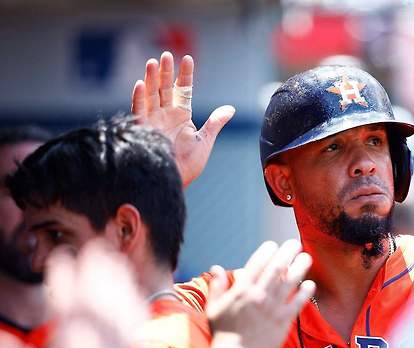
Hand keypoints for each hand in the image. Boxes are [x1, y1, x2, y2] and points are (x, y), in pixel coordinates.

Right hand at [44, 241, 146, 347]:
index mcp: (67, 341)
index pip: (64, 298)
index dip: (62, 275)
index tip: (60, 258)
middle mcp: (96, 336)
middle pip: (96, 291)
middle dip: (94, 264)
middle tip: (93, 243)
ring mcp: (118, 339)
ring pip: (118, 298)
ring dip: (116, 274)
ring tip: (113, 255)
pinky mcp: (135, 347)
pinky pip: (136, 315)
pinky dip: (133, 295)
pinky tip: (132, 285)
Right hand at [131, 51, 234, 186]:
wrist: (173, 183)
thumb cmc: (187, 165)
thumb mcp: (204, 141)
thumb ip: (215, 123)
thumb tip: (231, 108)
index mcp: (180, 116)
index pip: (183, 90)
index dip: (185, 75)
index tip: (187, 59)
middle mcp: (165, 116)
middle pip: (165, 89)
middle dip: (166, 72)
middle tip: (167, 55)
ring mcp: (153, 122)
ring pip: (151, 96)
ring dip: (152, 79)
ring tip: (154, 63)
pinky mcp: (142, 131)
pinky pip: (139, 112)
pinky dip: (139, 98)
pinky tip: (141, 84)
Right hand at [205, 240, 314, 347]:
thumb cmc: (222, 333)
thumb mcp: (214, 307)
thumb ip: (217, 286)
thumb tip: (216, 267)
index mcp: (241, 290)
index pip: (256, 263)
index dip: (267, 251)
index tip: (273, 244)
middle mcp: (258, 296)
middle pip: (276, 268)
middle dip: (287, 252)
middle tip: (295, 243)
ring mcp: (271, 309)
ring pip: (289, 283)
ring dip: (299, 267)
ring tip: (306, 257)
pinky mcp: (282, 322)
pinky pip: (297, 304)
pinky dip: (304, 293)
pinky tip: (310, 283)